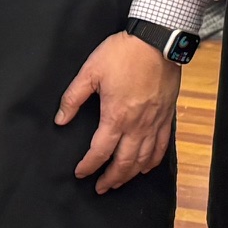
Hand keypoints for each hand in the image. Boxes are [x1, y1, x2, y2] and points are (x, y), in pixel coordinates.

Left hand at [57, 31, 181, 193]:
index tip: (80, 173)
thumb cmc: (124, 53)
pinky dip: (152, 162)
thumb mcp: (90, 71)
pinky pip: (161, 147)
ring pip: (143, 160)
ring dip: (130, 175)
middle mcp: (137, 125)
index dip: (88, 166)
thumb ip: (73, 98)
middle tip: (100, 188)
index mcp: (116, 116)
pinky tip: (145, 167)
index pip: (100, 151)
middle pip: (124, 163)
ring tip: (119, 182)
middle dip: (110, 179)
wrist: (157, 40)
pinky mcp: (167, 117)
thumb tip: (60, 119)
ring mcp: (155, 123)